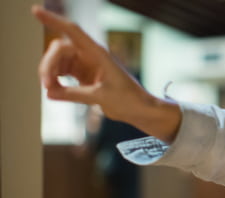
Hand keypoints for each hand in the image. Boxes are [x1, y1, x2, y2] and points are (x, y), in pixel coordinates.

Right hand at [32, 5, 180, 141]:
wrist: (140, 110)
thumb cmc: (129, 99)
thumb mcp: (101, 96)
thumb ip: (75, 94)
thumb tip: (49, 93)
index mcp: (98, 53)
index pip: (72, 31)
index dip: (53, 20)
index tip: (35, 11)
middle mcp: (90, 56)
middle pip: (59, 50)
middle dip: (48, 65)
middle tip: (47, 85)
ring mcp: (86, 65)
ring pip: (58, 62)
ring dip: (50, 74)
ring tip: (52, 91)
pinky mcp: (84, 77)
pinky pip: (62, 73)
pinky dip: (56, 81)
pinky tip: (55, 92)